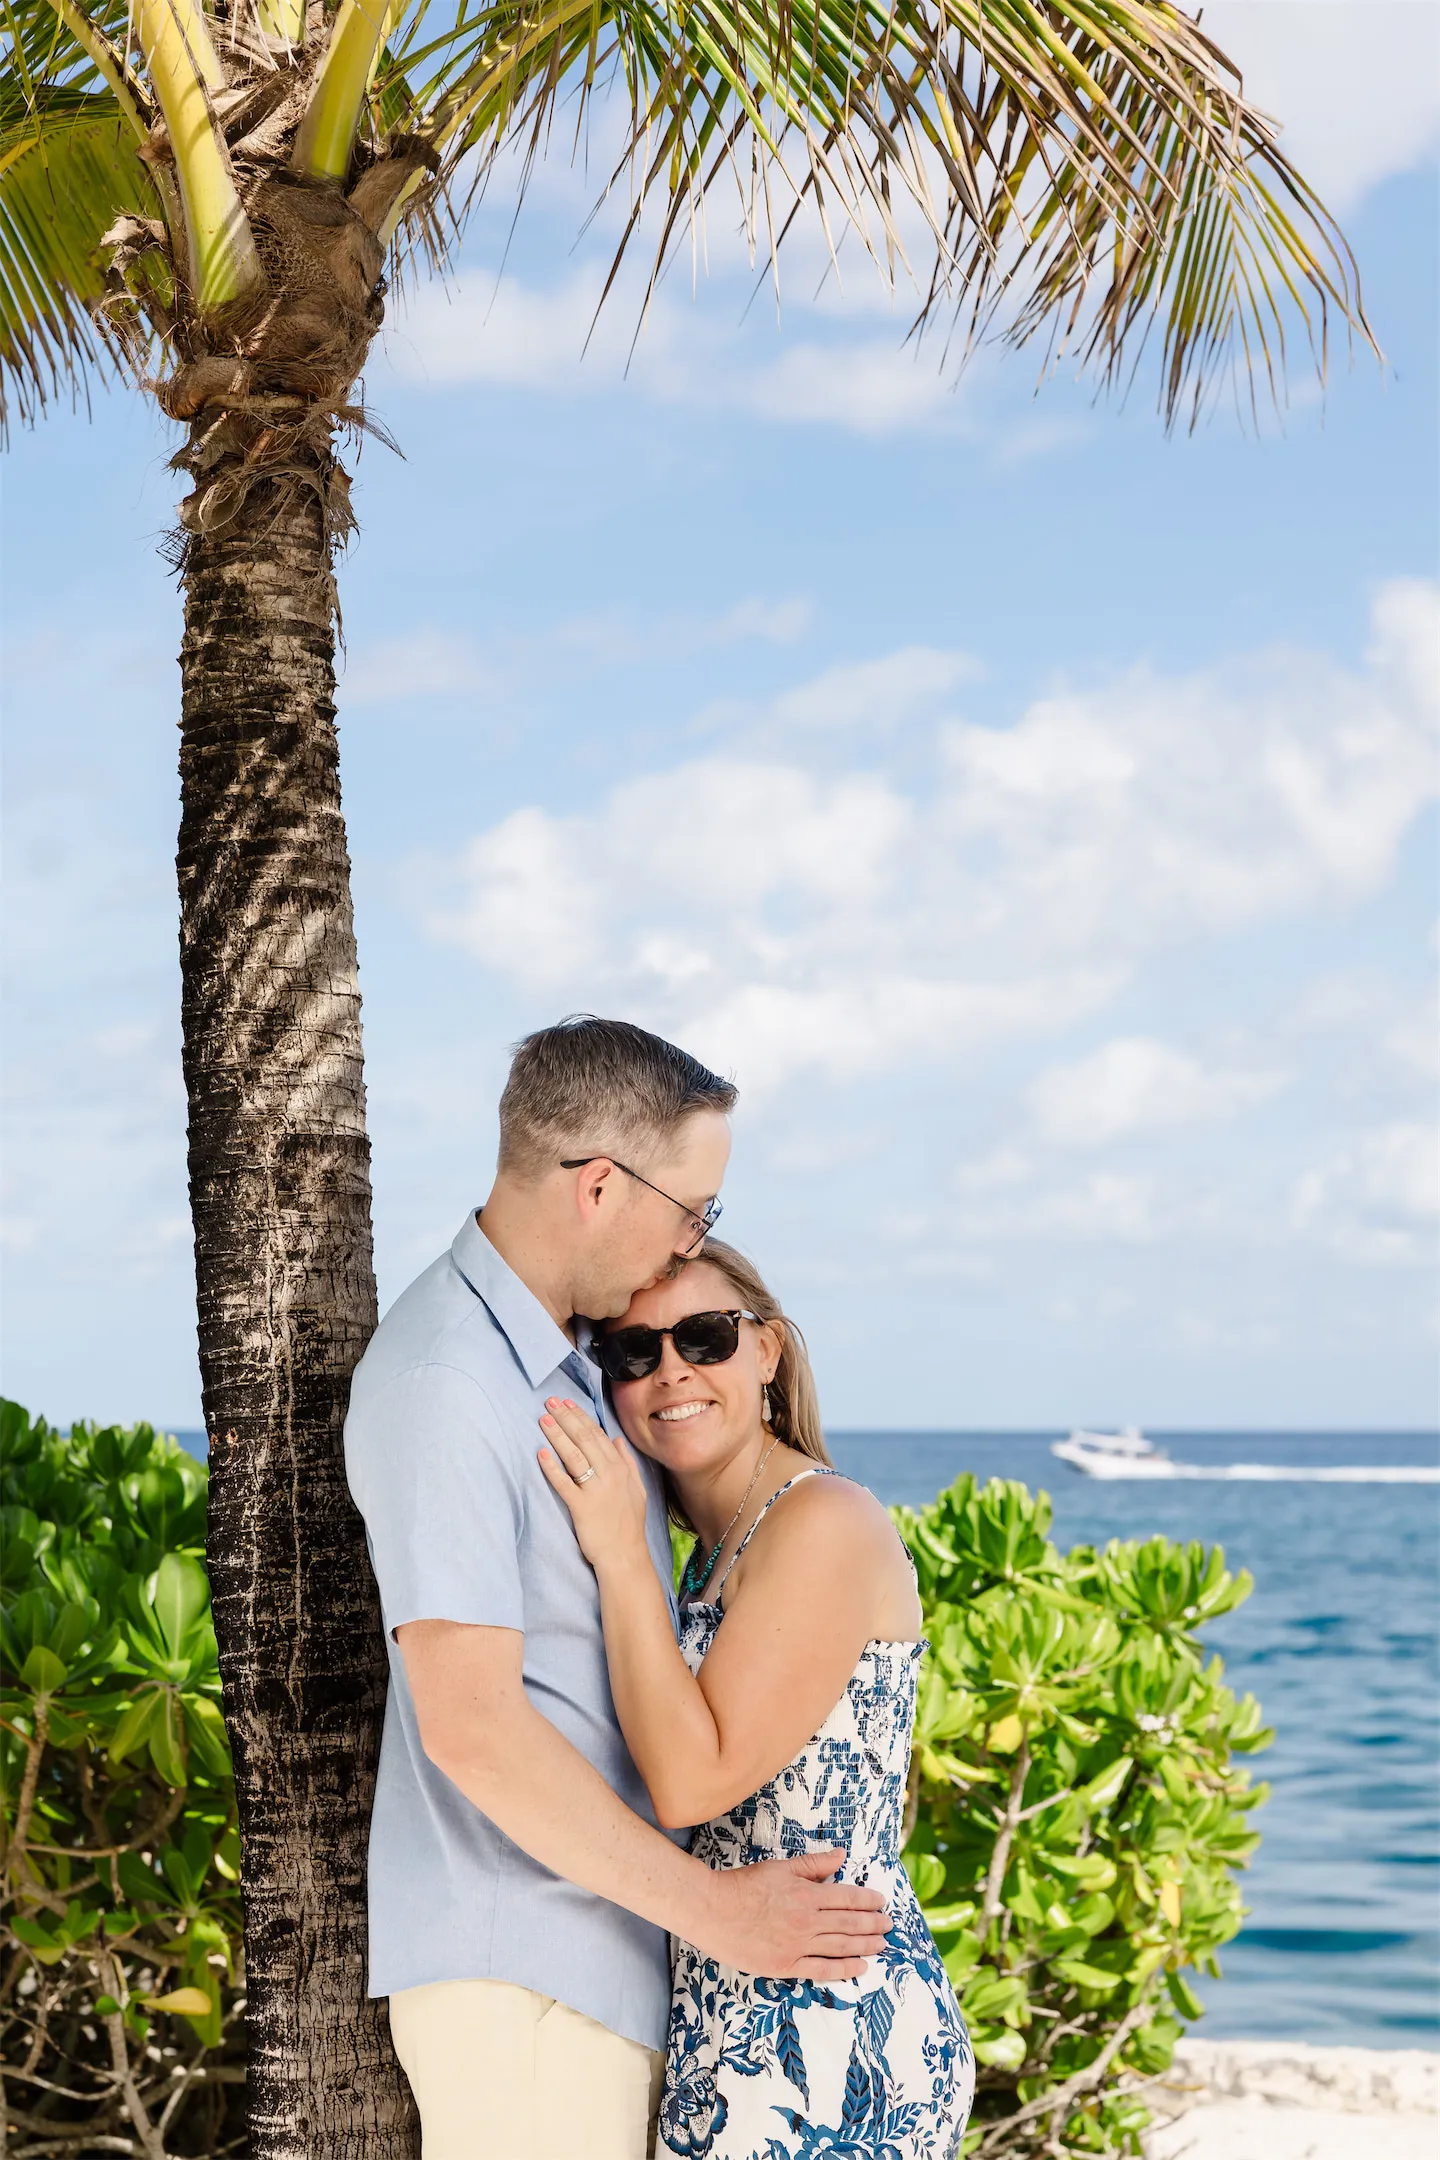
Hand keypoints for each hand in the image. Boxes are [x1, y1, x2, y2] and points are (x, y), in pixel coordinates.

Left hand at [538, 1398, 650, 1572]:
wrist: (625, 1556)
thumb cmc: (629, 1525)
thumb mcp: (637, 1490)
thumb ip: (628, 1463)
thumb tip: (617, 1440)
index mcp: (621, 1469)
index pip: (599, 1435)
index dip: (582, 1417)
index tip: (568, 1403)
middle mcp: (610, 1475)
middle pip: (585, 1440)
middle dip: (566, 1418)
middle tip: (550, 1402)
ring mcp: (596, 1490)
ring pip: (574, 1456)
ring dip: (558, 1436)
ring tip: (543, 1420)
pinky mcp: (582, 1507)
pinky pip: (564, 1483)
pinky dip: (552, 1468)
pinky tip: (541, 1454)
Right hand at [691, 1849, 890, 1981]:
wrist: (713, 1910)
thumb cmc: (745, 1885)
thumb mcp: (781, 1867)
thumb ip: (814, 1864)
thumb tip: (840, 1855)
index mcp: (807, 1894)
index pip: (847, 1897)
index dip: (868, 1901)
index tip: (882, 1903)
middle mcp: (807, 1921)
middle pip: (849, 1923)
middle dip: (873, 1924)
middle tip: (889, 1925)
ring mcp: (798, 1946)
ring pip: (841, 1946)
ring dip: (865, 1945)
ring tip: (882, 1945)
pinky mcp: (786, 1965)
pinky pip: (821, 1969)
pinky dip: (844, 1969)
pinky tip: (859, 1967)